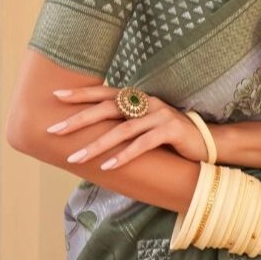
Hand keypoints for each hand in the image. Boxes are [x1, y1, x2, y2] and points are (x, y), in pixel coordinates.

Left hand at [46, 85, 207, 168]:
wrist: (206, 142)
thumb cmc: (170, 137)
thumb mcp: (145, 125)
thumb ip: (125, 123)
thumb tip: (92, 132)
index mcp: (139, 98)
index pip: (105, 93)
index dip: (81, 93)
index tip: (56, 96)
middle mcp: (147, 102)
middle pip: (107, 108)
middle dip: (79, 120)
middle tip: (55, 130)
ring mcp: (160, 115)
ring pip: (122, 130)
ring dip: (96, 145)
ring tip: (75, 158)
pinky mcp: (171, 131)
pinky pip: (143, 144)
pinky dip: (124, 155)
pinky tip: (107, 166)